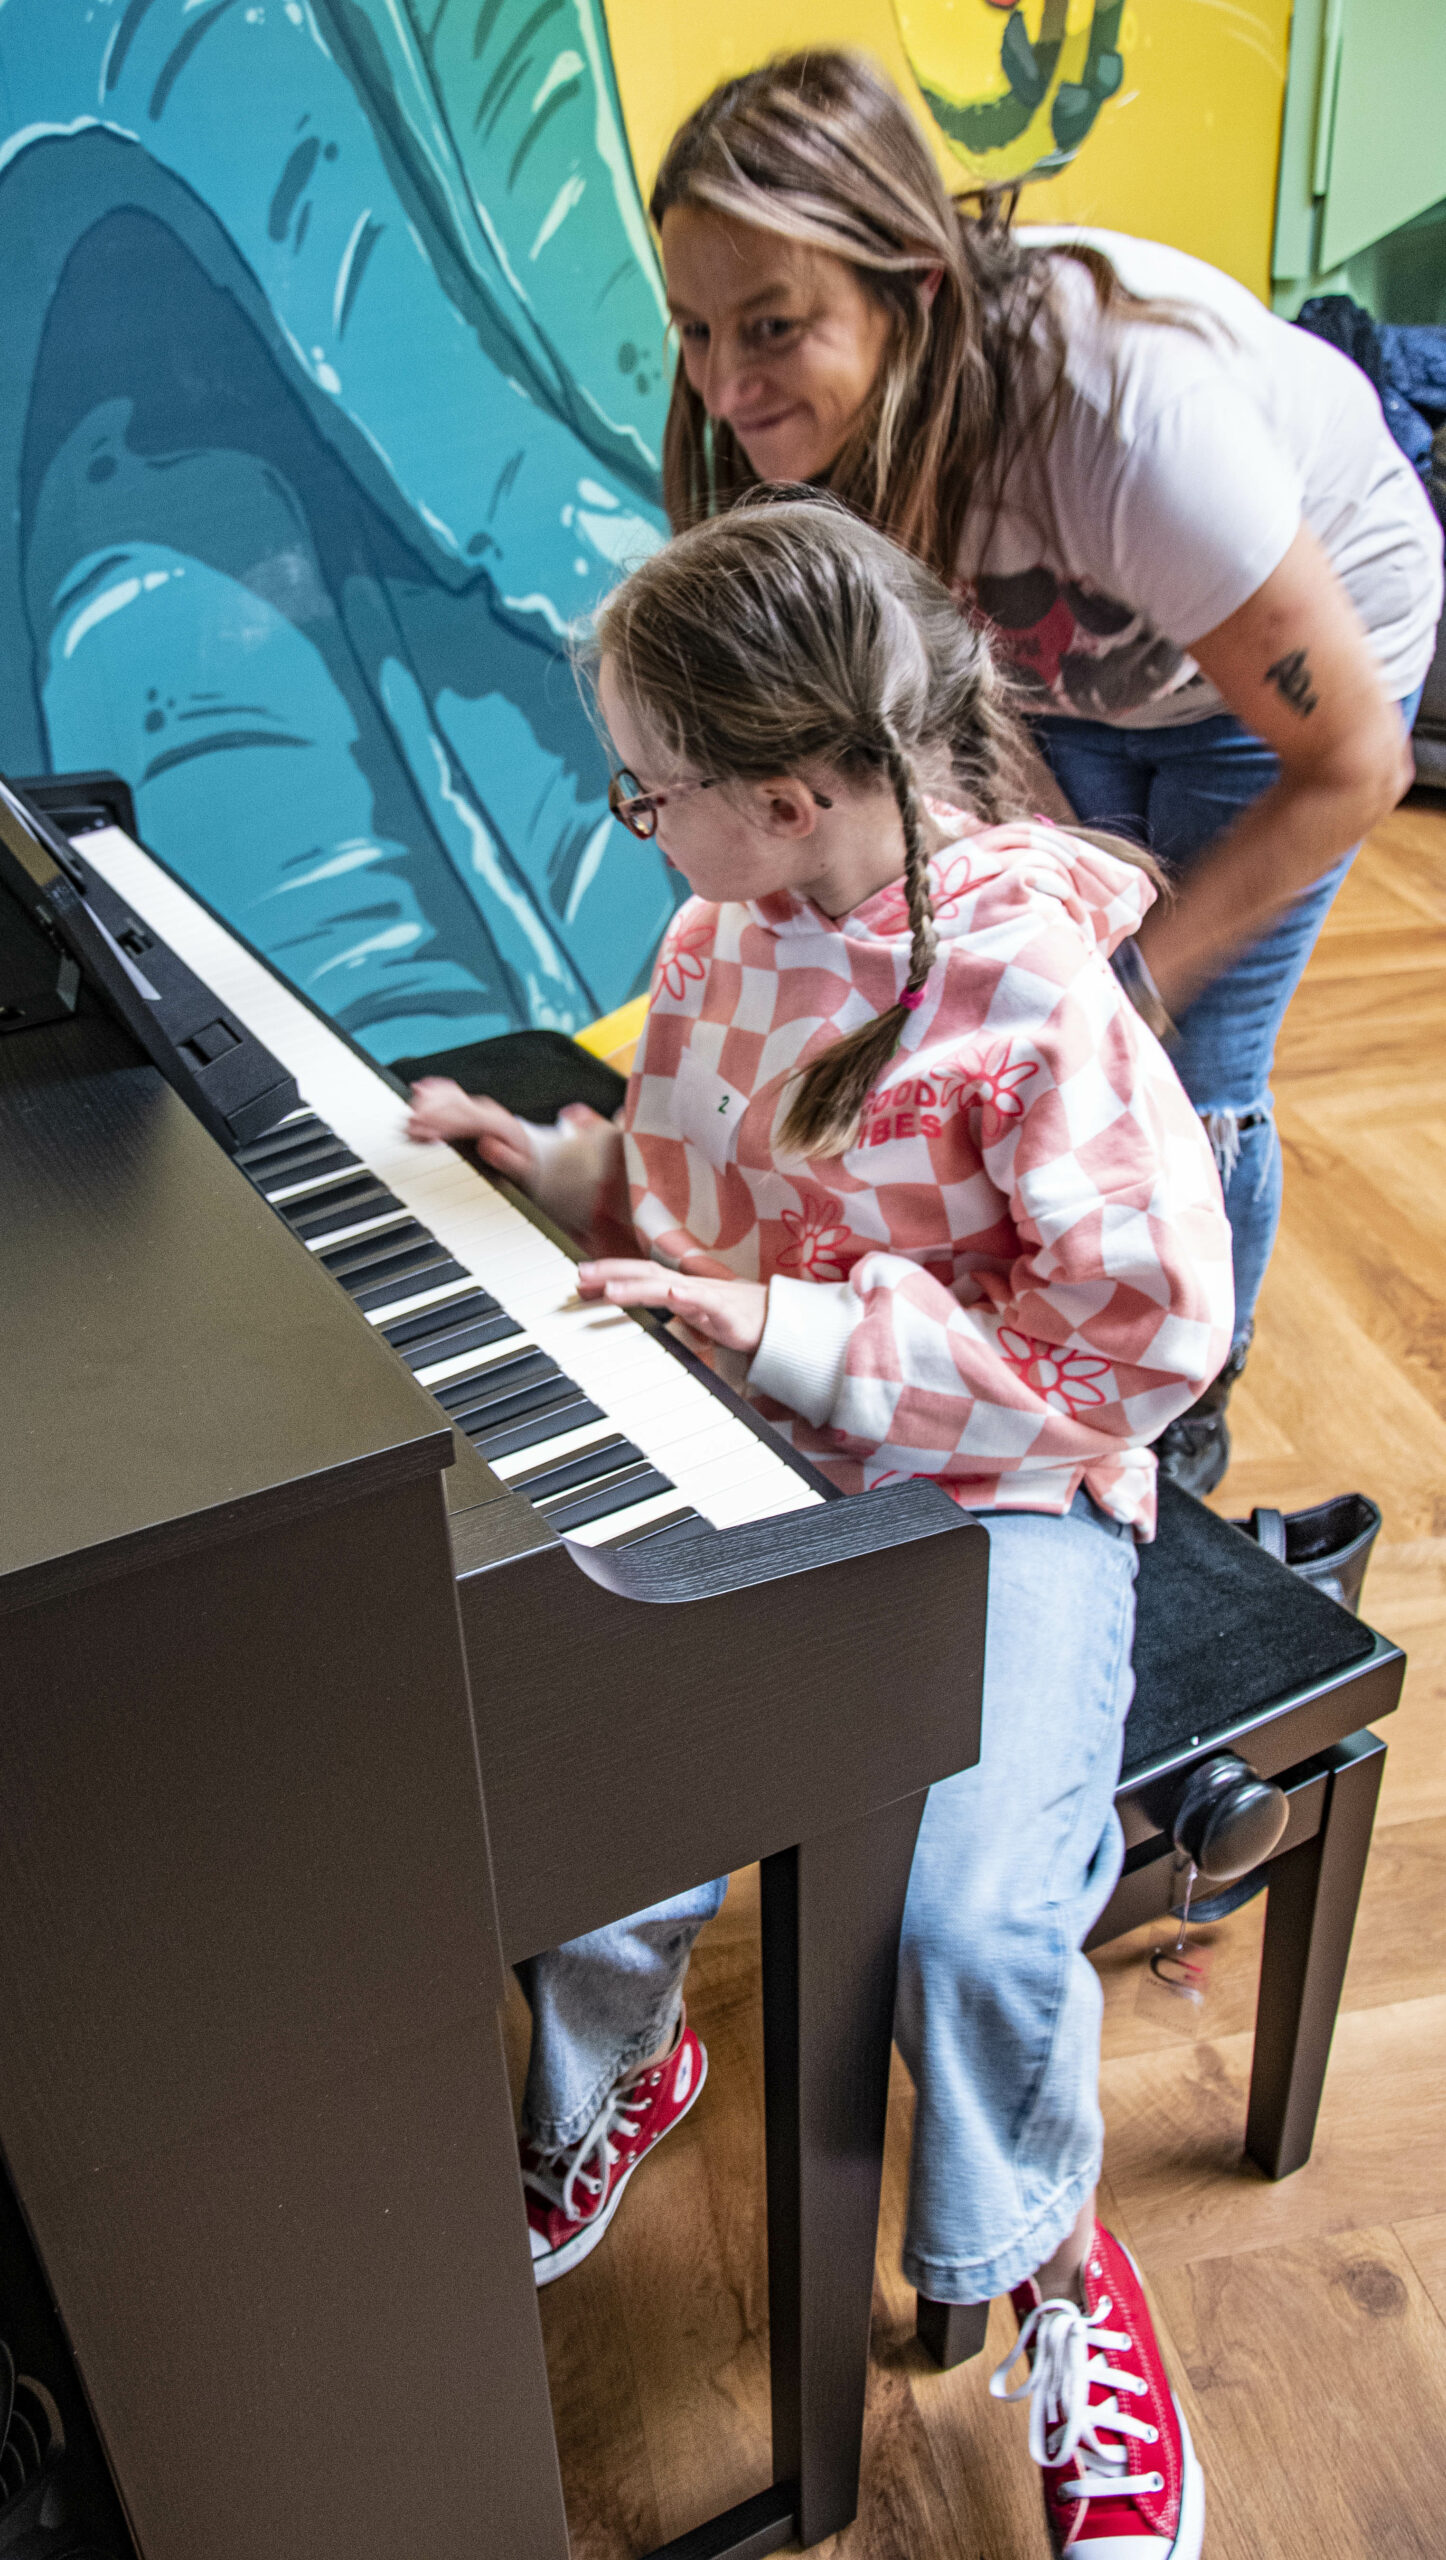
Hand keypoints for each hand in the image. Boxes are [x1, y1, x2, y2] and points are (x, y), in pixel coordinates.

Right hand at [405, 1077, 534, 1183]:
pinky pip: (450, 1093)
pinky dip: (433, 1090)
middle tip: (407, 1126)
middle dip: (427, 1114)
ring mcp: (477, 1106)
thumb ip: (506, 1159)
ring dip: (426, 1102)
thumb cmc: (523, 1160)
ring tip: (407, 1117)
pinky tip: (418, 1089)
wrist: (530, 1150)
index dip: (441, 1123)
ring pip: (448, 1095)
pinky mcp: (470, 1106)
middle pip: (452, 1104)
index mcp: (497, 1123)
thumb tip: (487, 1146)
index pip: (464, 1119)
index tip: (422, 1130)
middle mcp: (486, 1110)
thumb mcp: (522, 1167)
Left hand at [577, 1259, 767, 1355]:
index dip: (609, 1272)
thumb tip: (626, 1306)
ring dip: (638, 1287)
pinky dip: (689, 1297)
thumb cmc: (729, 1315)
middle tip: (581, 1275)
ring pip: (667, 1287)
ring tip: (611, 1289)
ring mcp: (706, 1297)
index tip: (578, 1278)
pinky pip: (706, 1302)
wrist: (776, 1321)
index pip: (637, 1274)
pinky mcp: (726, 1312)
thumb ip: (659, 1307)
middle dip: (612, 1272)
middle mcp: (687, 1286)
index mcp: (677, 1287)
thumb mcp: (688, 1311)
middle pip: (645, 1272)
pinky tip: (674, 1293)